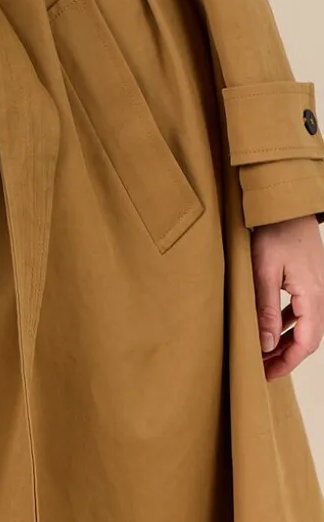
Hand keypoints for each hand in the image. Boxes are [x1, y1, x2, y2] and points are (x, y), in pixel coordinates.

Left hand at [250, 215, 323, 379]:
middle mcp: (319, 295)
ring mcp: (315, 287)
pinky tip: (270, 325)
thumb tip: (265, 344)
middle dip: (285, 356)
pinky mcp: (307, 280)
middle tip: (260, 366)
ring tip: (261, 350)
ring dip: (284, 340)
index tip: (266, 373)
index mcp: (312, 296)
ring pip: (303, 325)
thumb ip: (265, 308)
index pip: (306, 342)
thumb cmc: (275, 232)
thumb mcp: (263, 270)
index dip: (287, 362)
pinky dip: (286, 322)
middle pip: (307, 337)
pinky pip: (300, 310)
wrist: (286, 205)